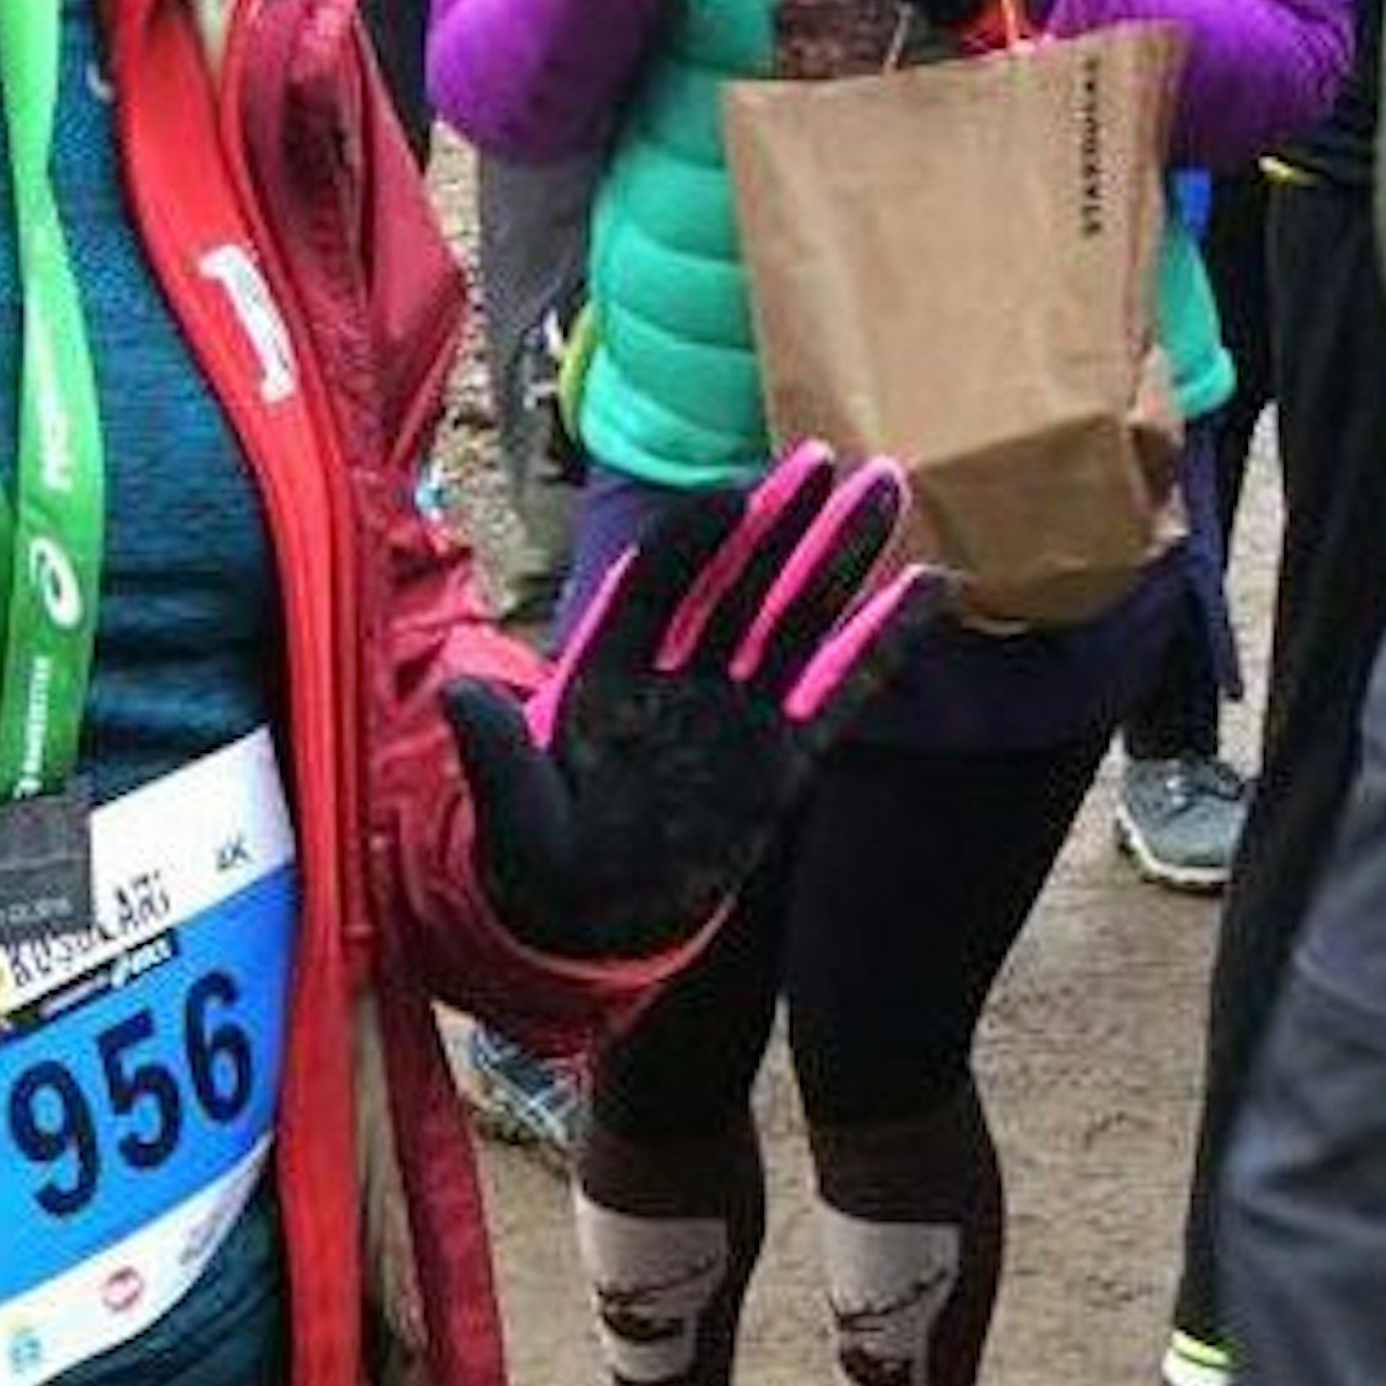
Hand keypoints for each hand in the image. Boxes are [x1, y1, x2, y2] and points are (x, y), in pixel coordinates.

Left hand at [445, 446, 938, 955]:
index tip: (734, 493)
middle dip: (781, 524)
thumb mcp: (513, 816)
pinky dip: (882, 643)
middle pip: (737, 584)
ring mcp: (736, 714)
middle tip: (826, 457)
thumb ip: (497, 753)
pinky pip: (839, 692)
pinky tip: (930, 588)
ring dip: (839, 558)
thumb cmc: (540, 866)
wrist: (587, 928)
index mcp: (611, 675)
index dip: (693, 539)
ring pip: (795, 620)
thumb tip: (455, 688)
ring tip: (887, 487)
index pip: (659, 586)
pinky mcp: (782, 758)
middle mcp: (679, 679)